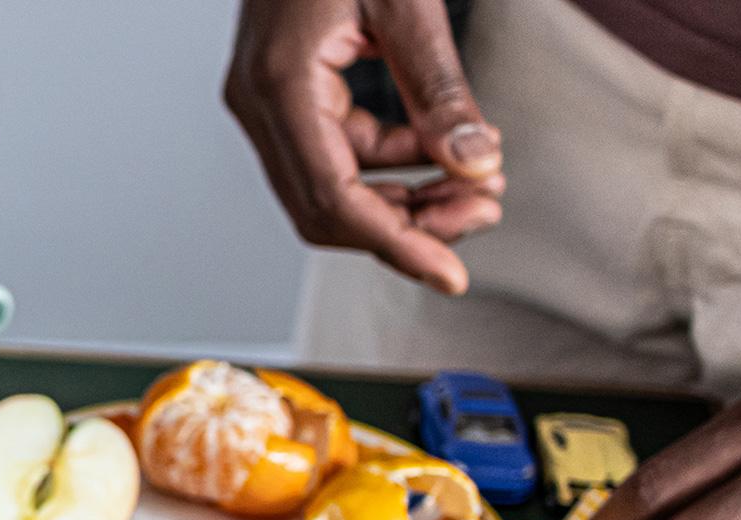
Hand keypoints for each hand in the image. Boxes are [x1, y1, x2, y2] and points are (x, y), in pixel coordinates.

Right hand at [224, 0, 505, 294]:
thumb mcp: (407, 4)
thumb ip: (440, 88)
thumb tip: (474, 164)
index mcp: (278, 86)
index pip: (332, 197)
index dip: (395, 244)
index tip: (451, 272)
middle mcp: (258, 103)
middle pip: (324, 209)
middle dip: (406, 225)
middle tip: (481, 215)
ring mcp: (265, 101)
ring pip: (330, 189)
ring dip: (402, 199)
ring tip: (475, 184)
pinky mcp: (285, 94)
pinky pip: (336, 154)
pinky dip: (391, 164)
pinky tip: (441, 150)